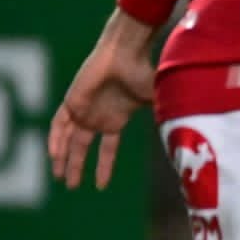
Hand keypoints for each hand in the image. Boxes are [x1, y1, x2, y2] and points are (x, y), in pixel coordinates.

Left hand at [49, 10, 156, 188]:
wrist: (126, 53)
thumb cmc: (144, 73)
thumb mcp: (157, 103)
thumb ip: (165, 120)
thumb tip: (184, 140)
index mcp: (116, 118)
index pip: (107, 148)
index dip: (104, 167)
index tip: (100, 186)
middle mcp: (97, 116)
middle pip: (82, 147)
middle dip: (76, 167)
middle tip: (70, 186)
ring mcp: (83, 109)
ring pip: (67, 138)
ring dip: (62, 158)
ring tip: (59, 177)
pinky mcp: (71, 101)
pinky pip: (59, 124)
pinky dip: (55, 140)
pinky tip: (55, 156)